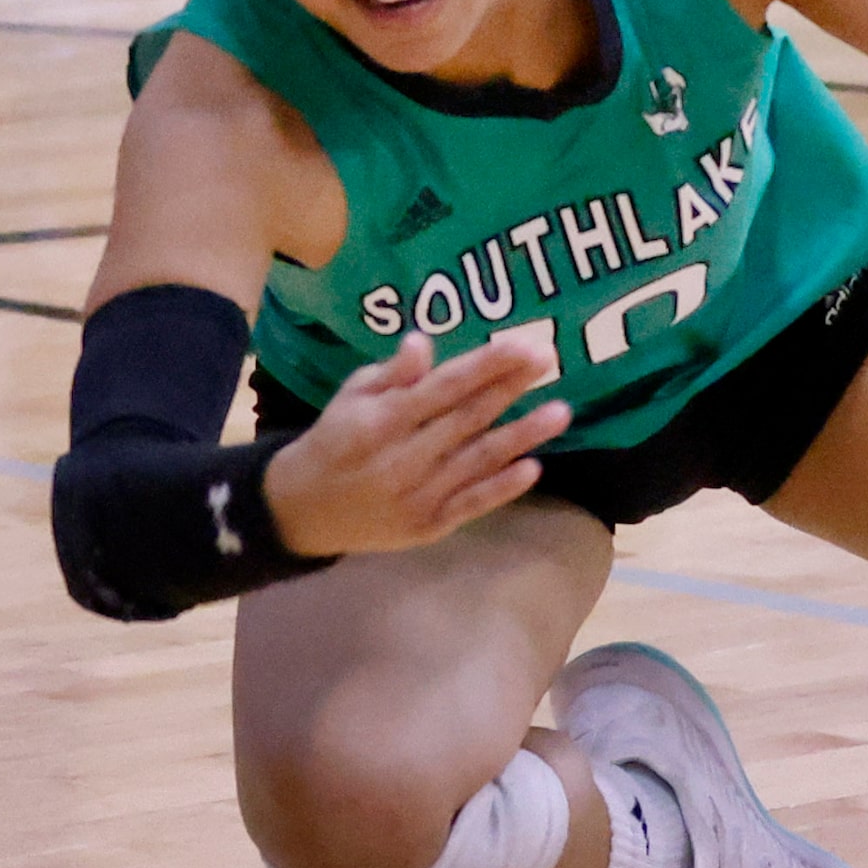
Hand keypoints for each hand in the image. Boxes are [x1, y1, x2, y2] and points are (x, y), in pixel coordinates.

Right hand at [264, 331, 570, 556]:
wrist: (305, 510)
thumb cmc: (335, 440)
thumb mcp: (350, 397)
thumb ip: (391, 374)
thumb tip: (423, 341)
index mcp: (382, 420)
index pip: (445, 386)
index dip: (487, 365)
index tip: (525, 345)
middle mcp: (403, 457)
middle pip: (467, 418)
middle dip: (511, 387)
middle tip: (550, 360)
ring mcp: (418, 495)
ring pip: (478, 461)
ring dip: (522, 436)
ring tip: (561, 411)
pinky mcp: (427, 526)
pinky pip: (471, 504)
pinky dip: (502, 487)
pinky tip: (533, 467)